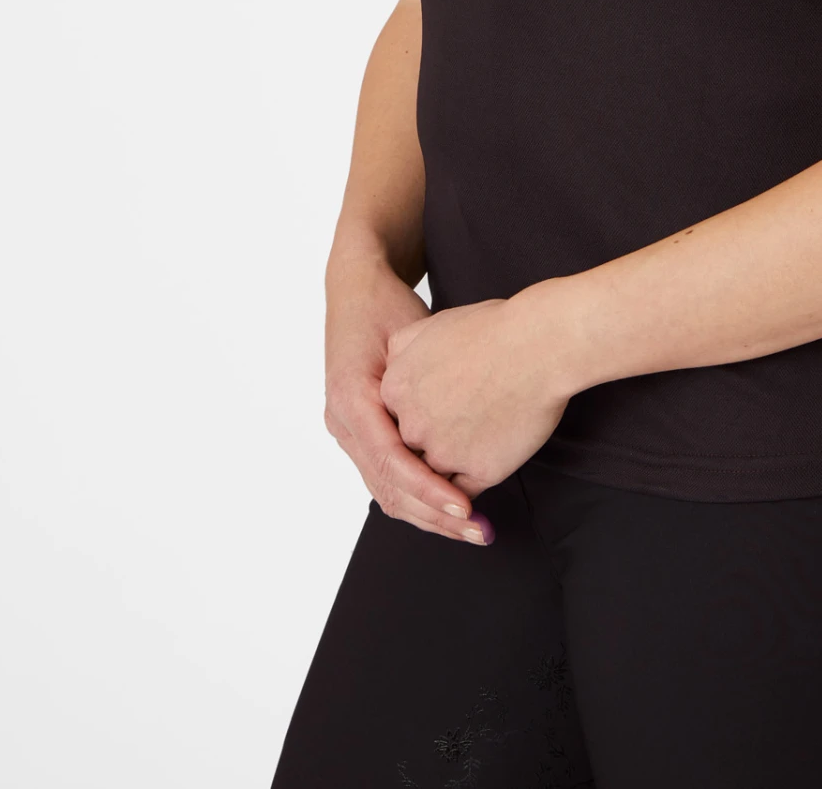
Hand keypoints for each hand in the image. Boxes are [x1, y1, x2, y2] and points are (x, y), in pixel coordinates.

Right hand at [323, 254, 488, 544]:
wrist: (357, 290)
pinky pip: (389, 477)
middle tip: (479, 530)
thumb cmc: (385, 307)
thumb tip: (446, 425)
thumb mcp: (406, 333)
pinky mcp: (362, 433)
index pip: (391, 463)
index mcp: (351, 400)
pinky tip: (452, 508)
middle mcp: (342, 423)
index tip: (466, 507)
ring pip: (387, 492)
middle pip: (388, 488)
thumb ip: (419, 378)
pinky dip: (420, 496)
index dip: (430, 489)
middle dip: (434, 515)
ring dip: (429, 514)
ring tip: (474, 527)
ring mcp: (348, 431)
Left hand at [379, 289, 571, 496]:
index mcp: (396, 390)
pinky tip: (488, 461)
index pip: (394, 417)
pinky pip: (466, 491)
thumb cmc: (493, 329)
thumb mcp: (431, 325)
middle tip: (459, 424)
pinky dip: (473, 482)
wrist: (537, 345)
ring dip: (452, 464)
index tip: (437, 407)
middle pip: (412, 446)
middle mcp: (413, 426)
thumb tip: (397, 366)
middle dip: (433, 439)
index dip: (418, 412)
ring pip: (436, 474)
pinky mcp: (479, 471)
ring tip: (476, 443)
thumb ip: (403, 350)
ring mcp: (444, 452)